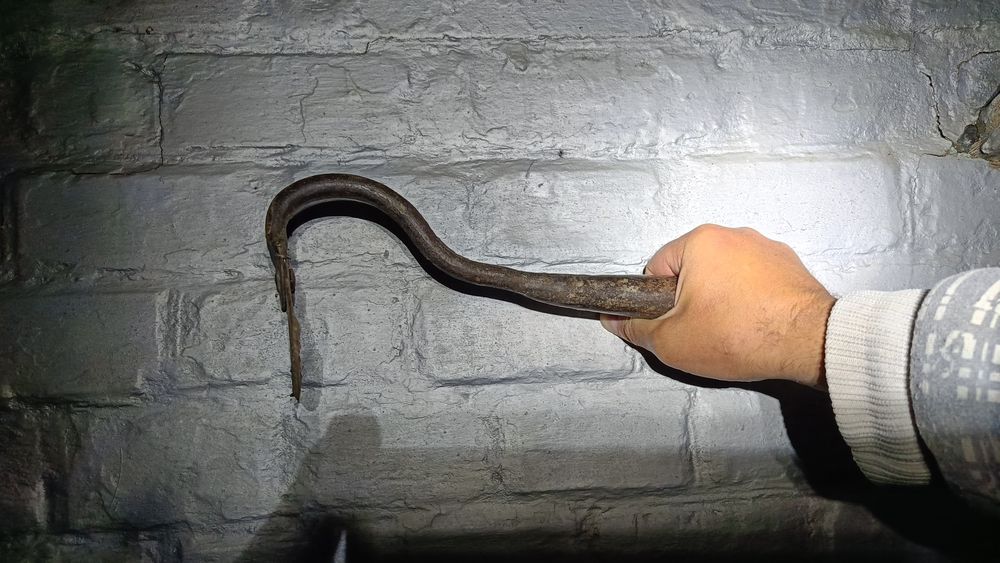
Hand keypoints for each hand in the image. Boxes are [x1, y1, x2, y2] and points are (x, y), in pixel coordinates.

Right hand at [601, 225, 834, 387]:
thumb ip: (636, 329)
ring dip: (722, 297)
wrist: (809, 342)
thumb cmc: (734, 334)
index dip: (657, 302)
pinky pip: (756, 279)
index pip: (657, 268)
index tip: (672, 325)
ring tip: (733, 331)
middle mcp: (734, 233)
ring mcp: (767, 246)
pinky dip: (751, 298)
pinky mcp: (792, 264)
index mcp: (700, 240)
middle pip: (693, 269)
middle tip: (701, 332)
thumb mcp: (672, 341)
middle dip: (691, 299)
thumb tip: (613, 321)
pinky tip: (758, 322)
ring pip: (726, 274)